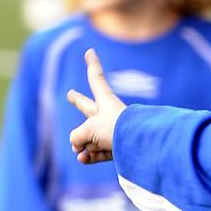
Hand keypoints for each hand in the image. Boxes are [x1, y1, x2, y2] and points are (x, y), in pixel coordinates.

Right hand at [67, 49, 125, 163]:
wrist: (140, 147)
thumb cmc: (115, 130)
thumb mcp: (89, 129)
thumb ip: (77, 136)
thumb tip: (78, 148)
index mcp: (105, 101)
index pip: (96, 78)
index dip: (92, 65)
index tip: (90, 51)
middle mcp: (108, 115)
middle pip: (88, 108)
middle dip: (78, 101)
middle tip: (70, 94)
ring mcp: (111, 132)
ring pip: (89, 138)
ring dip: (84, 146)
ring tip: (82, 151)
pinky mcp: (116, 149)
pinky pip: (97, 152)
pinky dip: (90, 156)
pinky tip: (83, 159)